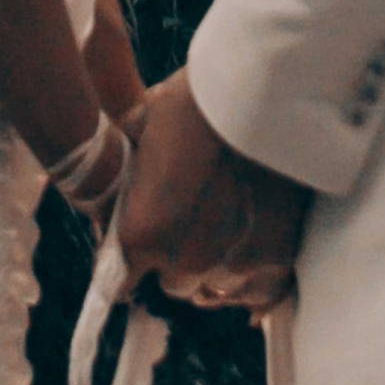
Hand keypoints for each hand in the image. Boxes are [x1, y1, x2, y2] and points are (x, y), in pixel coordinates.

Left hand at [117, 69, 306, 315]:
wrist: (265, 89)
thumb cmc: (196, 99)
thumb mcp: (142, 121)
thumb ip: (122, 160)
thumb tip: (106, 160)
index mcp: (142, 232)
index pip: (125, 282)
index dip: (136, 259)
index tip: (148, 240)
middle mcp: (186, 261)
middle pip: (176, 283)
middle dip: (178, 258)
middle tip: (194, 219)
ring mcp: (234, 267)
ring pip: (216, 290)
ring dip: (217, 267)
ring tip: (227, 225)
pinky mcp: (277, 262)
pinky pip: (257, 295)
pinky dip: (253, 278)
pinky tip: (251, 246)